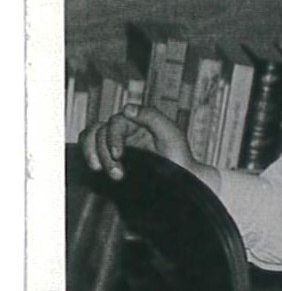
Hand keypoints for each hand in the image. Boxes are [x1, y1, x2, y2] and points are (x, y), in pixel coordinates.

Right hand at [81, 105, 198, 181]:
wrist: (183, 181)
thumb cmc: (179, 158)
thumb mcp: (171, 135)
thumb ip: (152, 117)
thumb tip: (127, 109)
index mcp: (139, 121)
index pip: (116, 122)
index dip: (113, 137)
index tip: (118, 155)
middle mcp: (126, 130)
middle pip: (100, 132)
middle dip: (104, 153)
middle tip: (117, 174)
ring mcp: (117, 142)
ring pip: (91, 140)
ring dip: (94, 155)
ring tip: (111, 175)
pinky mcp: (111, 156)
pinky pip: (90, 150)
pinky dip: (89, 156)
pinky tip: (96, 169)